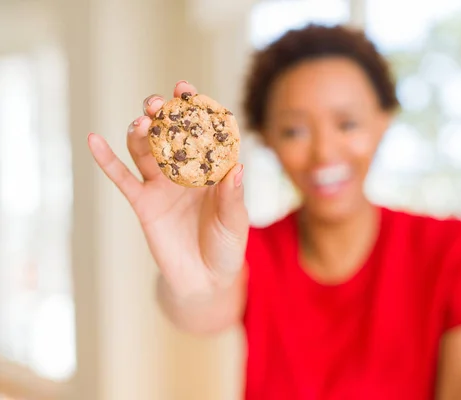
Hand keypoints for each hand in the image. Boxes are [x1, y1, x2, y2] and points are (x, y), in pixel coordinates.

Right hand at [87, 81, 248, 297]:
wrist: (204, 280)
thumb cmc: (227, 247)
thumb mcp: (234, 222)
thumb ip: (233, 196)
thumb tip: (237, 166)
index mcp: (211, 170)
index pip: (203, 134)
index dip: (195, 111)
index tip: (186, 90)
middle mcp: (185, 172)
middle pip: (169, 135)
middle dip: (163, 115)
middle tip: (158, 102)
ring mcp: (162, 185)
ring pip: (145, 150)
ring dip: (140, 132)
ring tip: (142, 121)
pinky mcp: (143, 203)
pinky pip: (121, 178)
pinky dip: (107, 160)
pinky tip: (94, 140)